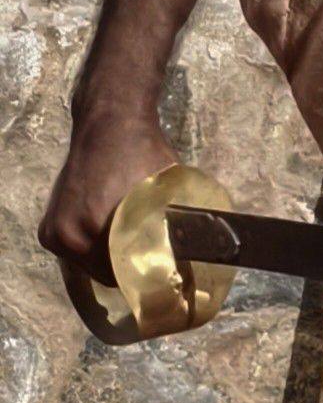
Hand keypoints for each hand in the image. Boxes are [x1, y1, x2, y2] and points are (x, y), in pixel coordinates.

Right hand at [38, 107, 177, 285]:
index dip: (152, 274)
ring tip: (138, 242)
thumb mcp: (167, 196)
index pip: (127, 276)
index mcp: (92, 233)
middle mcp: (66, 238)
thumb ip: (175, 231)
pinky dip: (99, 248)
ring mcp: (54, 234)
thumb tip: (192, 261)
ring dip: (115, 259)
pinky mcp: (49, 228)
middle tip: (158, 258)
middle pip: (110, 274)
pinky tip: (116, 233)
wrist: (110, 126)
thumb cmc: (144, 157)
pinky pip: (80, 253)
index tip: (171, 271)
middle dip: (134, 268)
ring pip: (94, 265)